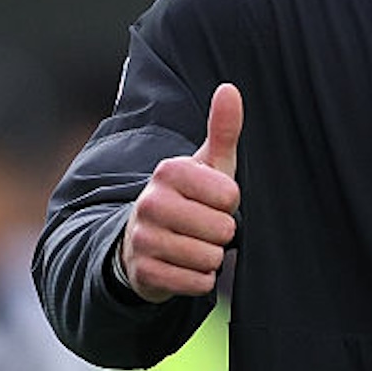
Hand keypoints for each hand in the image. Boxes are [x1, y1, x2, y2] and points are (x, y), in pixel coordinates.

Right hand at [117, 83, 242, 302]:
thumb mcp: (207, 165)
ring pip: (208, 257)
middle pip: (221, 228)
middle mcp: (149, 202)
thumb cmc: (189, 198)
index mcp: (168, 172)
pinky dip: (200, 279)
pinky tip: (187, 267)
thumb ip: (222, 129)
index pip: (229, 195)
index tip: (213, 201)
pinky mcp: (143, 272)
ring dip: (211, 257)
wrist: (144, 242)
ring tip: (196, 245)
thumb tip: (229, 89)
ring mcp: (142, 238)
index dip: (229, 204)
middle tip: (204, 227)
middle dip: (222, 233)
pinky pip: (194, 282)